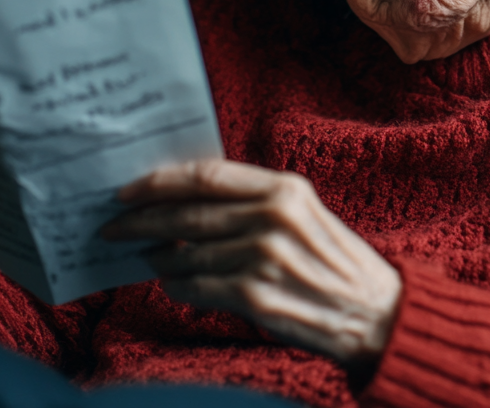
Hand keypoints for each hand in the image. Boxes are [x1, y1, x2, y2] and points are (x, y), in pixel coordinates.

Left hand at [102, 159, 401, 366]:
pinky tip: (174, 284)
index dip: (160, 181)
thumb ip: (254, 201)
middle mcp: (273, 218)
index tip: (129, 189)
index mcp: (285, 189)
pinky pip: (195, 288)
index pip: (206, 176)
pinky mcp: (255, 297)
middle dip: (141, 220)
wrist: (376, 314)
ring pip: (185, 254)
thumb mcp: (304, 214)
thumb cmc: (334, 263)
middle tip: (113, 225)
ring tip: (148, 258)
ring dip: (159, 258)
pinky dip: (177, 287)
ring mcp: (263, 258)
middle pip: (187, 213)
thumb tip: (185, 199)